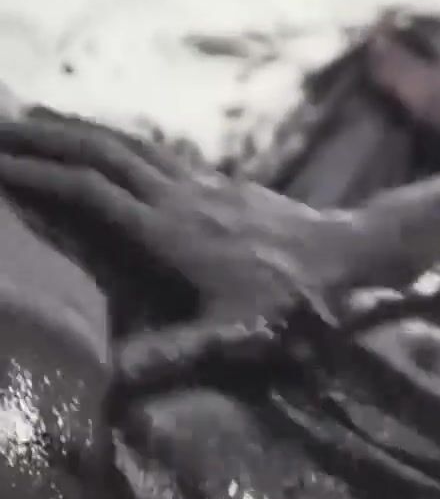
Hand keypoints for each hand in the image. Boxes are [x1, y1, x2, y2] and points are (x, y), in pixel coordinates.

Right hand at [0, 110, 385, 385]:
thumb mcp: (235, 333)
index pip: (90, 192)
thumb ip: (174, 353)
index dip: (37, 177)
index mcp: (170, 230)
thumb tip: (113, 379)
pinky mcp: (221, 180)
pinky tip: (102, 140)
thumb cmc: (294, 300)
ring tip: (30, 119)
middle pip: (99, 152)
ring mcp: (202, 182)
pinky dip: (116, 138)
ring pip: (127, 142)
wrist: (349, 253)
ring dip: (75, 129)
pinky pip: (155, 150)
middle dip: (42, 137)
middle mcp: (180, 196)